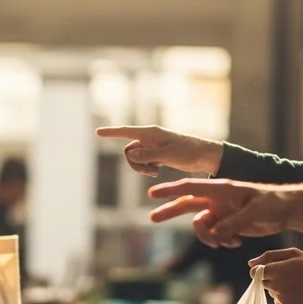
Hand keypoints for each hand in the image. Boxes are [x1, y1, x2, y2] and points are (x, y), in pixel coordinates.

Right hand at [95, 125, 223, 176]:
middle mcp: (149, 138)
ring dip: (141, 168)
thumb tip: (129, 155)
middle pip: (129, 151)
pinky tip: (158, 171)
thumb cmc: (189, 152)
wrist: (204, 156)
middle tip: (151, 171)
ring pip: (135, 158)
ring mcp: (152, 146)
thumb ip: (148, 155)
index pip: (126, 131)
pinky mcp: (157, 155)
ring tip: (156, 172)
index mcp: (151, 133)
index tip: (97, 132)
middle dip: (134, 164)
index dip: (111, 132)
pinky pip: (142, 162)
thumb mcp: (168, 155)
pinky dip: (147, 169)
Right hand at [148, 179, 289, 246]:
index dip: (171, 190)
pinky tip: (238, 242)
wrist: (287, 210)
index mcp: (221, 189)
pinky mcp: (227, 224)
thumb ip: (234, 223)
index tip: (153, 193)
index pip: (191, 188)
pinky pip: (215, 236)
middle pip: (187, 205)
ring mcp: (221, 212)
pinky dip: (222, 242)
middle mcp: (217, 200)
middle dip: (169, 211)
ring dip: (208, 238)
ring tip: (226, 242)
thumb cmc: (273, 204)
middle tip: (151, 218)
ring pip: (201, 227)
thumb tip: (215, 234)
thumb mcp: (255, 212)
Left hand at [248, 249, 302, 303]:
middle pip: (262, 283)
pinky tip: (299, 293)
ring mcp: (281, 300)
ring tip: (296, 284)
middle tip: (287, 276)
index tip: (269, 269)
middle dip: (270, 279)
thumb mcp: (293, 254)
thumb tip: (250, 263)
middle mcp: (276, 286)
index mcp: (276, 271)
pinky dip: (285, 298)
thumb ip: (270, 256)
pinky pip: (279, 303)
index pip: (254, 273)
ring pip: (271, 293)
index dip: (259, 270)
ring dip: (279, 289)